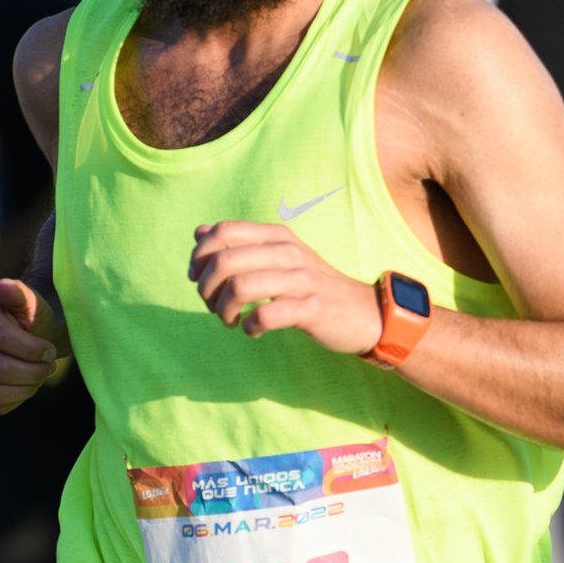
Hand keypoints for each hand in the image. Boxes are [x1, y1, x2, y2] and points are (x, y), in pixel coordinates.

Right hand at [0, 278, 59, 414]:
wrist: (24, 336)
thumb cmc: (29, 317)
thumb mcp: (31, 301)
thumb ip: (20, 294)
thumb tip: (5, 286)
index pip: (1, 338)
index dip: (33, 349)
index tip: (50, 350)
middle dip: (33, 372)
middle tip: (48, 366)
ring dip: (27, 388)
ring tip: (38, 375)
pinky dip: (16, 400)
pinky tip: (24, 386)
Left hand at [188, 221, 381, 355]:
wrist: (364, 312)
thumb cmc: (312, 287)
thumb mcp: (278, 257)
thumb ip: (239, 244)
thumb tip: (199, 233)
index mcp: (276, 236)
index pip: (222, 231)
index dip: (200, 256)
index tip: (199, 279)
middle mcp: (288, 251)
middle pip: (225, 260)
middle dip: (208, 288)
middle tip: (213, 307)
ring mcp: (301, 279)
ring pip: (240, 287)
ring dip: (224, 310)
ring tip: (231, 321)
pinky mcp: (311, 308)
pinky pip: (265, 315)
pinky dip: (250, 327)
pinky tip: (253, 331)